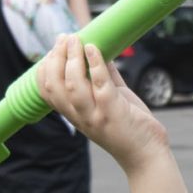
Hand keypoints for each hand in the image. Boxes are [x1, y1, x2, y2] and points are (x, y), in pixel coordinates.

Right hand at [35, 35, 170, 170]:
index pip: (47, 91)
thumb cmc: (130, 127)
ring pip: (73, 85)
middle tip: (64, 38)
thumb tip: (98, 51)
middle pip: (56, 85)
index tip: (54, 49)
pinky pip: (100, 84)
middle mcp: (80, 116)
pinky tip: (94, 48)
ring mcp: (95, 115)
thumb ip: (104, 78)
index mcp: (75, 114)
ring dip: (73, 59)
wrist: (147, 155)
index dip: (45, 68)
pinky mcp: (113, 112)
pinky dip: (96, 64)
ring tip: (76, 40)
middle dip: (56, 58)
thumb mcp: (111, 101)